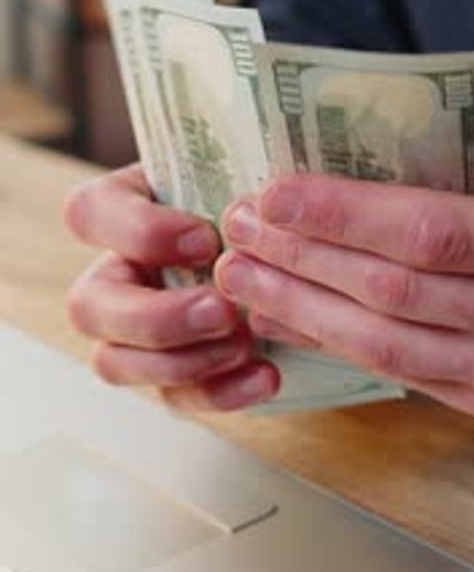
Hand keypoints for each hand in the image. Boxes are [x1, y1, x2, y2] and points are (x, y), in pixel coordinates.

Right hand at [64, 164, 278, 411]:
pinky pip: (174, 398)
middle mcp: (116, 272)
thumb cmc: (253, 200)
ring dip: (179, 363)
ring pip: (114, 362)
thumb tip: (267, 192)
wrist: (287, 248)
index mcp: (122, 209)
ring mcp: (133, 330)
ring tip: (243, 346)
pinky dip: (218, 393)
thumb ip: (236, 181)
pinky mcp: (170, 373)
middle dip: (154, 318)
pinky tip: (264, 377)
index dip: (138, 232)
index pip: (89, 213)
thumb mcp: (241, 173)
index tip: (205, 240)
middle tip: (221, 312)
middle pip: (88, 306)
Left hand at [215, 174, 473, 422]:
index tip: (274, 193)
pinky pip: (399, 376)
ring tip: (240, 275)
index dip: (346, 215)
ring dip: (302, 307)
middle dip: (302, 258)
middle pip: (390, 291)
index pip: (429, 232)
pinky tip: (286, 320)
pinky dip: (335, 346)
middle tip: (235, 225)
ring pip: (385, 344)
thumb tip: (389, 149)